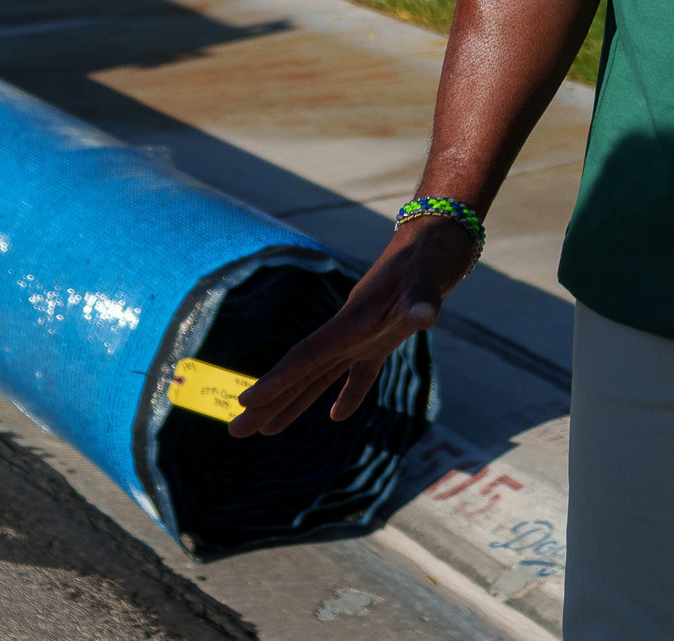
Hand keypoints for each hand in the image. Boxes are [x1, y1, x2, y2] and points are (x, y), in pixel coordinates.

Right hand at [228, 219, 469, 438]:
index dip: (277, 381)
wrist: (437, 240)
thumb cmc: (429, 259)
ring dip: (295, 404)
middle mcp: (349, 331)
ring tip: (266, 431)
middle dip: (269, 403)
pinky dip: (349, 394)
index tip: (246, 403)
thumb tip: (425, 316)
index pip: (306, 357)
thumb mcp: (428, 281)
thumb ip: (422, 301)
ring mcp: (365, 335)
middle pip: (301, 373)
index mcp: (350, 322)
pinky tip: (336, 417)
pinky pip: (360, 371)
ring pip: (321, 376)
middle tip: (236, 432)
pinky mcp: (385, 338)